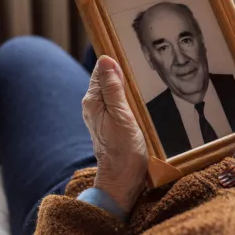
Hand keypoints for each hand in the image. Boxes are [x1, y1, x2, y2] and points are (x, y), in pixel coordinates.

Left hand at [82, 56, 147, 212]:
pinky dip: (127, 97)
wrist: (122, 179)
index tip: (130, 55)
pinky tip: (138, 99)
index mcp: (93, 100)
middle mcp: (93, 105)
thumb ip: (113, 88)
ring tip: (141, 83)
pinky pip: (117, 101)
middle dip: (121, 72)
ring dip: (125, 85)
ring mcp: (100, 114)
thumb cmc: (124, 149)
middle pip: (107, 78)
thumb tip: (106, 60)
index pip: (101, 69)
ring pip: (113, 90)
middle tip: (139, 69)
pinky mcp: (110, 122)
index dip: (115, 61)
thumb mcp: (122, 115)